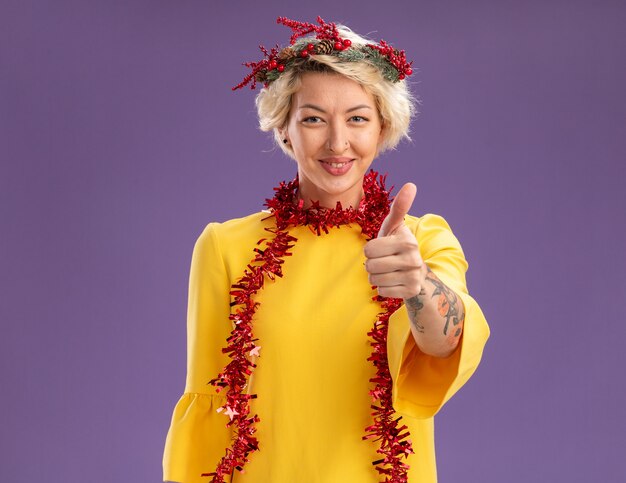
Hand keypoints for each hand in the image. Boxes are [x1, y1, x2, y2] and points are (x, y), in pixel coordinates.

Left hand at [363, 183, 425, 298]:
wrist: (415, 273)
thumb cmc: (396, 246)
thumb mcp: (394, 227)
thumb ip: (399, 207)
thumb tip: (411, 185)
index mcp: (407, 240)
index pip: (368, 249)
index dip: (371, 250)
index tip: (383, 248)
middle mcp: (413, 259)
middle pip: (370, 265)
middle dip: (372, 264)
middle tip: (384, 261)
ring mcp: (413, 277)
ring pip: (374, 280)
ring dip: (376, 277)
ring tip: (388, 271)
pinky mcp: (411, 292)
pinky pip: (381, 291)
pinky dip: (383, 288)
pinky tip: (393, 282)